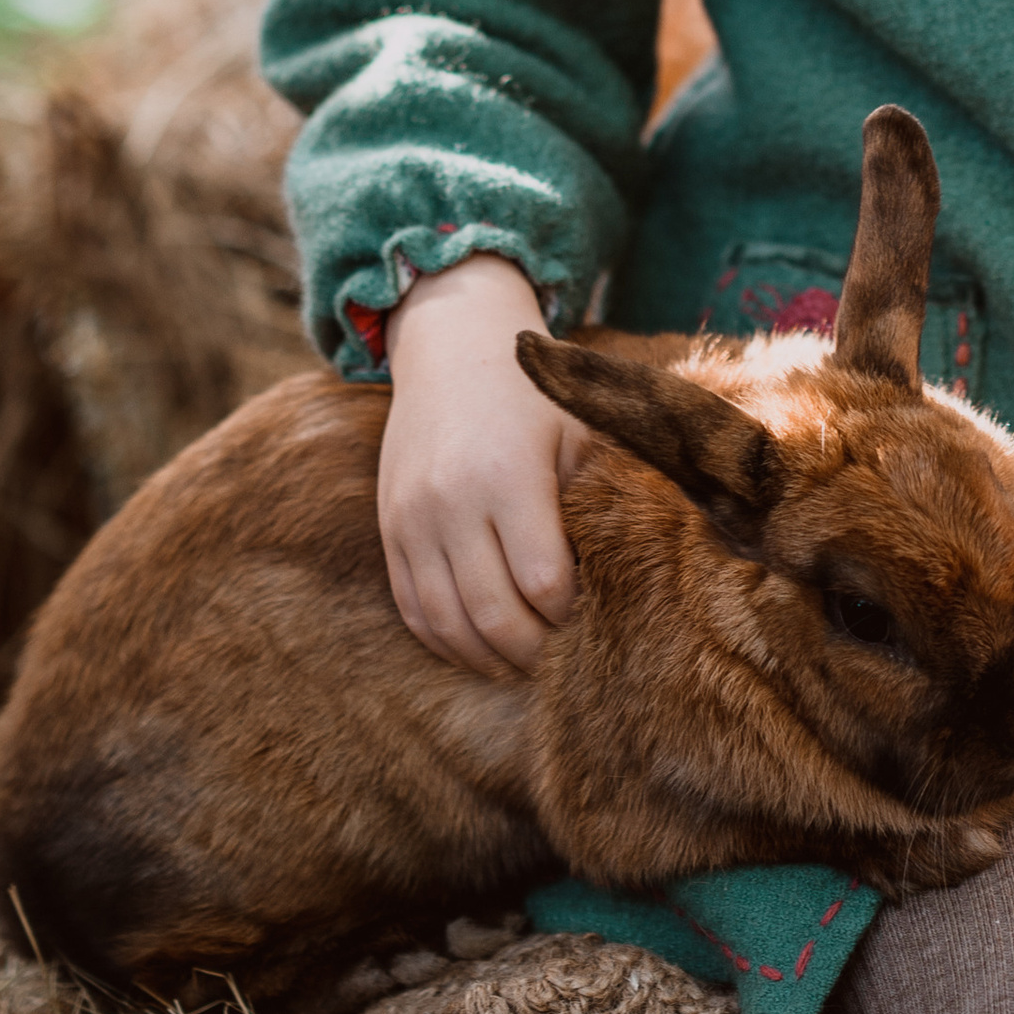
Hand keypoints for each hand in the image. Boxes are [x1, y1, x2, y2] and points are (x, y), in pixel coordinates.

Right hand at [376, 256, 589, 677]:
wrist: (451, 347)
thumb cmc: (531, 394)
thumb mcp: (577, 429)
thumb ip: (595, 498)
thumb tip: (622, 576)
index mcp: (508, 477)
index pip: (543, 582)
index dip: (572, 614)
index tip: (594, 615)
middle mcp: (452, 503)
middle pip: (493, 615)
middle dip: (534, 652)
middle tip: (565, 662)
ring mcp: (412, 520)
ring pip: (448, 623)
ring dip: (489, 659)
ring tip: (524, 666)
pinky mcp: (391, 530)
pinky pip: (413, 609)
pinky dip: (446, 641)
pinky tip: (480, 649)